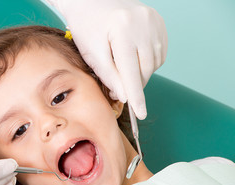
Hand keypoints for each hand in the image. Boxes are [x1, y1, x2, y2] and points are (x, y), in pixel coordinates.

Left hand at [46, 0, 167, 118]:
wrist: (91, 1)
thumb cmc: (87, 27)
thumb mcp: (92, 53)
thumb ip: (109, 76)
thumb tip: (126, 97)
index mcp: (123, 29)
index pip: (131, 71)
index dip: (136, 95)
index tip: (141, 113)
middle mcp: (143, 22)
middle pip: (144, 68)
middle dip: (132, 82)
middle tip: (117, 85)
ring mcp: (153, 20)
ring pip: (153, 63)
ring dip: (139, 72)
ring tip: (122, 63)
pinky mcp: (158, 21)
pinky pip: (159, 52)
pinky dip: (147, 60)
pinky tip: (133, 55)